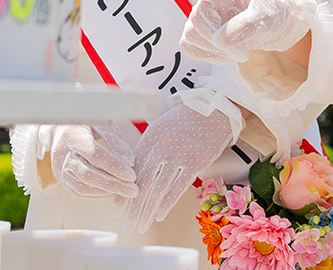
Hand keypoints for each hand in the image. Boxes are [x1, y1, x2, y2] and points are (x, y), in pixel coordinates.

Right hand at [42, 124, 137, 200]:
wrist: (61, 129)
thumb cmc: (87, 123)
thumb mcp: (104, 123)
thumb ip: (116, 141)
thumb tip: (129, 162)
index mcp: (73, 135)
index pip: (95, 155)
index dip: (114, 167)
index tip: (132, 175)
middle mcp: (62, 154)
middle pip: (88, 174)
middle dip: (113, 184)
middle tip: (133, 190)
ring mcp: (59, 168)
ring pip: (82, 186)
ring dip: (106, 191)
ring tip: (125, 190)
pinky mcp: (60, 178)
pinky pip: (78, 191)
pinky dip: (96, 193)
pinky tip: (111, 191)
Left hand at [125, 100, 240, 231]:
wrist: (216, 107)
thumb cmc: (185, 121)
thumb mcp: (161, 128)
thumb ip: (147, 150)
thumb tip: (131, 177)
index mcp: (151, 136)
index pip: (132, 170)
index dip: (123, 191)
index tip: (117, 210)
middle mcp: (163, 145)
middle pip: (143, 182)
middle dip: (133, 207)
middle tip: (126, 225)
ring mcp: (181, 153)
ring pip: (159, 188)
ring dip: (148, 211)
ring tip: (140, 226)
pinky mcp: (197, 160)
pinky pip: (179, 186)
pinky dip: (167, 203)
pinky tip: (158, 216)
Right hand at [156, 0, 316, 63]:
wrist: (271, 28)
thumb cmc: (271, 13)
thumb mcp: (269, 15)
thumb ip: (248, 24)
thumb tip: (220, 39)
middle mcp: (207, 2)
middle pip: (196, 22)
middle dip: (217, 41)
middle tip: (244, 53)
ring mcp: (199, 20)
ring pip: (190, 38)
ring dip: (215, 51)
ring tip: (238, 51)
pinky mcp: (197, 38)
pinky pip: (191, 51)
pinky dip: (210, 58)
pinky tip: (226, 55)